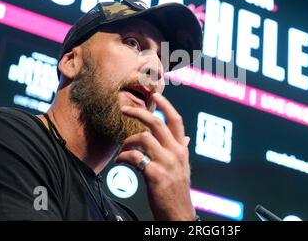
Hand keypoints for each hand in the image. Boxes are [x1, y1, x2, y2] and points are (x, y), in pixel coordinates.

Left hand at [115, 93, 195, 220]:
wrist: (178, 213)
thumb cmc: (177, 190)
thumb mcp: (184, 167)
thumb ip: (183, 150)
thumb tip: (187, 138)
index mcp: (182, 149)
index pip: (176, 120)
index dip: (166, 105)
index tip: (155, 94)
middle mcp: (176, 153)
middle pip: (156, 123)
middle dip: (138, 112)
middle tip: (124, 109)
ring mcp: (166, 163)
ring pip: (143, 138)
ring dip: (127, 141)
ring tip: (122, 150)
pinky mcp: (155, 175)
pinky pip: (134, 158)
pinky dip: (123, 157)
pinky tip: (120, 162)